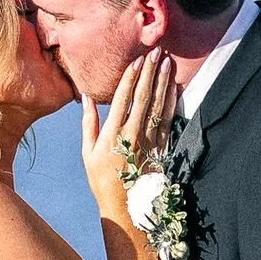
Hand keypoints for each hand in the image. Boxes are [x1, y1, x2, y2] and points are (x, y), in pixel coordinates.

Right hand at [81, 53, 179, 219]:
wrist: (127, 207)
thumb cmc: (102, 180)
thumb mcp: (88, 153)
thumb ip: (89, 123)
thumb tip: (86, 97)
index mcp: (113, 134)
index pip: (122, 99)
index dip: (130, 77)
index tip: (135, 60)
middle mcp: (133, 135)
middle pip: (143, 97)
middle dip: (149, 72)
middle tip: (155, 52)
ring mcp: (150, 142)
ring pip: (158, 106)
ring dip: (163, 82)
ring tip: (166, 62)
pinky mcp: (162, 148)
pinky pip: (168, 120)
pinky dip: (172, 102)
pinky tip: (174, 87)